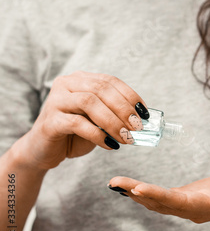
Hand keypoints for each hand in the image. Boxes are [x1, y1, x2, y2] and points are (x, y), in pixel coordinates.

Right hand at [20, 71, 148, 169]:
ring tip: (127, 137)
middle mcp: (66, 84)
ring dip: (113, 121)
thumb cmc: (75, 134)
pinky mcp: (50, 121)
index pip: (110, 81)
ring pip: (89, 102)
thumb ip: (115, 114)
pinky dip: (98, 134)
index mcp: (81, 79)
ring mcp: (56, 101)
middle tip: (138, 126)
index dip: (130, 96)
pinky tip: (110, 144)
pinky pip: (77, 123)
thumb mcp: (99, 120)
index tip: (144, 113)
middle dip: (123, 108)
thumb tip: (142, 119)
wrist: (43, 150)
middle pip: (100, 89)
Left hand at [107, 166, 209, 223]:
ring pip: (156, 203)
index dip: (158, 195)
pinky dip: (142, 193)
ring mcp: (186, 207)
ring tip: (114, 183)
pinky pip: (158, 199)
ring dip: (134, 193)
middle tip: (114, 182)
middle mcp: (193, 210)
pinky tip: (127, 187)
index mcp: (208, 206)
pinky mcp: (182, 201)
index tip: (138, 188)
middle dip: (137, 193)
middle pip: (161, 203)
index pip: (179, 201)